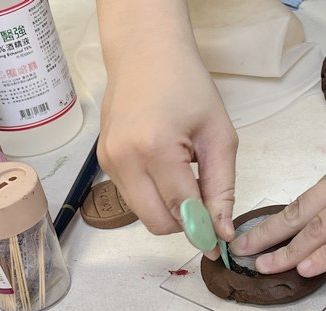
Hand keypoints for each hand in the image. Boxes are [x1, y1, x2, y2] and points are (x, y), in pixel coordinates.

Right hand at [96, 0, 236, 251]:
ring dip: (169, 210)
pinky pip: (132, 197)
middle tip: (205, 203)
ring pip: (143, 215)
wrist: (144, 52)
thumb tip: (223, 232)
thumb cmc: (187, 86)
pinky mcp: (103, 161)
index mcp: (155, 148)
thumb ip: (222, 187)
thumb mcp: (218, 134)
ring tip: (185, 175)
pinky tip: (167, 169)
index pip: (181, 210)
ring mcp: (108, 161)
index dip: (204, 231)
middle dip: (185, 223)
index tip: (221, 243)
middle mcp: (124, 159)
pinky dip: (154, 196)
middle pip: (156, 223)